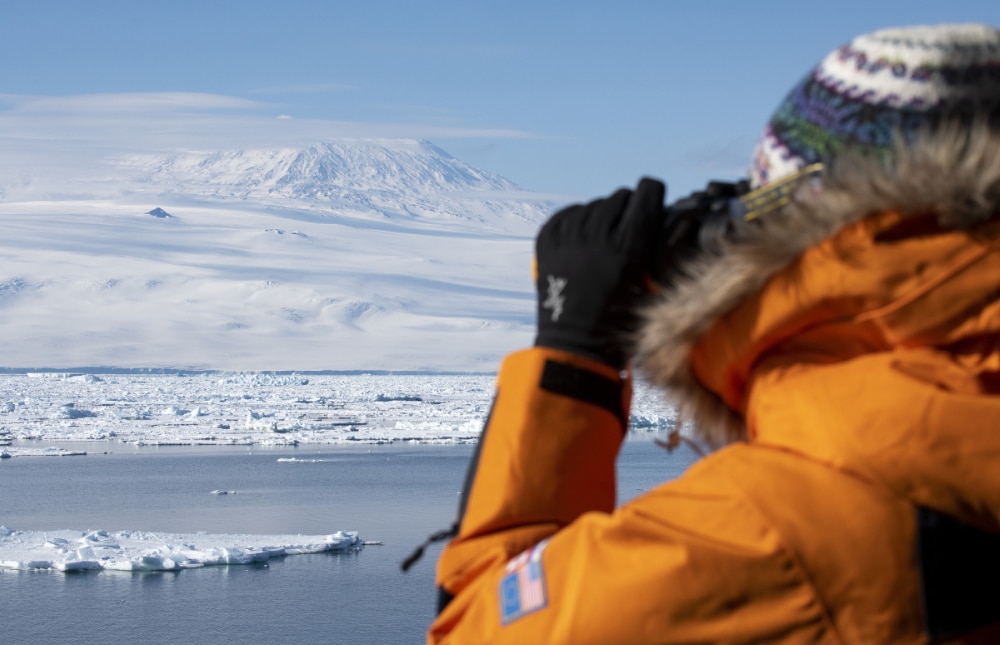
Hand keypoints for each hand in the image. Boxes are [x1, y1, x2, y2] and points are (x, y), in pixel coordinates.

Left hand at [534, 178, 665, 368]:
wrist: (575, 347)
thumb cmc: (620, 325)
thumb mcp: (651, 290)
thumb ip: (655, 255)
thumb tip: (660, 225)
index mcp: (627, 251)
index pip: (645, 196)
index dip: (652, 191)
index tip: (653, 193)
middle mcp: (597, 240)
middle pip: (619, 198)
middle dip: (629, 205)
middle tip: (631, 221)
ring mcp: (568, 242)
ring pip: (592, 205)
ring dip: (603, 213)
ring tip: (607, 232)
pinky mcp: (546, 246)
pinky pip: (565, 215)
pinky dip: (576, 218)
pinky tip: (584, 231)